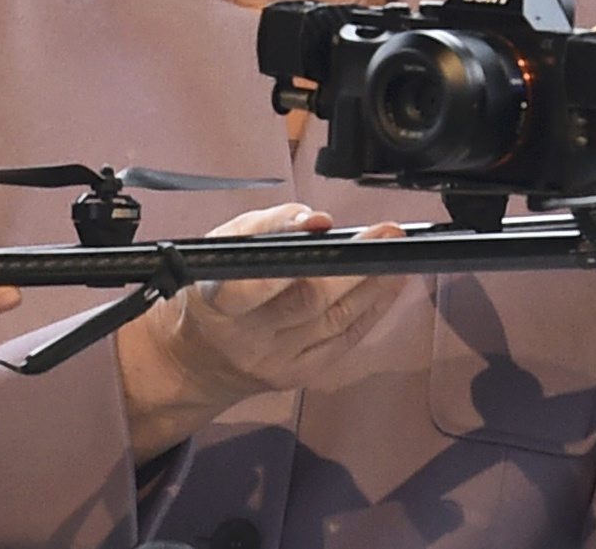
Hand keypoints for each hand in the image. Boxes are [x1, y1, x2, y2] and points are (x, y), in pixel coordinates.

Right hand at [116, 203, 409, 461]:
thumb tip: (316, 220)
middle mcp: (247, 337)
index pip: (252, 282)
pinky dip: (371, 311)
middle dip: (352, 264)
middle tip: (386, 233)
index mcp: (216, 301)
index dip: (288, 254)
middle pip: (308, 300)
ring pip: (334, 320)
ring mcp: (276, 360)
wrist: (196, 360)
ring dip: (373, 285)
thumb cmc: (210, 288)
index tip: (322, 225)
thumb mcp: (221, 247)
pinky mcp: (299, 375)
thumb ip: (266, 227)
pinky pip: (343, 342)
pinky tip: (390, 286)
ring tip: (399, 254)